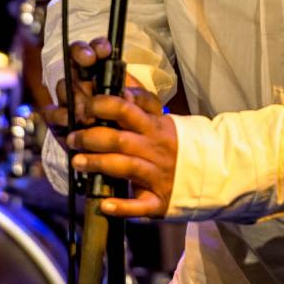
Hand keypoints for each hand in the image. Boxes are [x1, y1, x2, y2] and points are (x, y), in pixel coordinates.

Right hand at [40, 37, 140, 144]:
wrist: (121, 153)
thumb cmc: (132, 123)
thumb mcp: (143, 108)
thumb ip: (139, 98)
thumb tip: (127, 94)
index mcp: (102, 73)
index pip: (93, 50)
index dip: (95, 47)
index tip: (103, 52)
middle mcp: (82, 81)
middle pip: (74, 64)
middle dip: (82, 65)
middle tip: (90, 69)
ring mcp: (68, 99)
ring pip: (64, 87)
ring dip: (76, 97)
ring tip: (89, 110)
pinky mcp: (58, 120)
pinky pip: (52, 112)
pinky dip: (61, 117)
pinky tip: (72, 123)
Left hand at [68, 85, 176, 218]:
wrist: (211, 172)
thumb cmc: (175, 143)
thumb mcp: (161, 119)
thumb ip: (140, 102)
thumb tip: (119, 77)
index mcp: (154, 125)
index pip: (126, 109)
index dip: (102, 106)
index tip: (85, 107)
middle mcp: (156, 148)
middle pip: (120, 139)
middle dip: (91, 137)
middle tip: (72, 138)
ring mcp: (158, 175)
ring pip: (126, 167)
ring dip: (99, 164)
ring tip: (77, 162)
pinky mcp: (159, 201)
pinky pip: (140, 205)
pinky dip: (122, 206)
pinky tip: (104, 204)